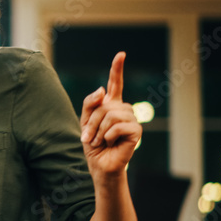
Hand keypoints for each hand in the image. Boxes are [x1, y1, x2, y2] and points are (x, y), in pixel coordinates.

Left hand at [80, 52, 142, 176]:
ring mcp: (132, 119)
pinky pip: (118, 125)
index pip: (116, 84)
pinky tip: (109, 142)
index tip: (121, 55)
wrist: (100, 165)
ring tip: (99, 141)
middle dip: (92, 121)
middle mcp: (124, 110)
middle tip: (89, 137)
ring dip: (98, 129)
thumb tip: (102, 89)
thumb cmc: (93, 145)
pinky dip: (108, 135)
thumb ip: (90, 103)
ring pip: (111, 114)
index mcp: (112, 106)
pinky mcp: (136, 131)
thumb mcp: (85, 122)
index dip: (117, 69)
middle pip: (105, 104)